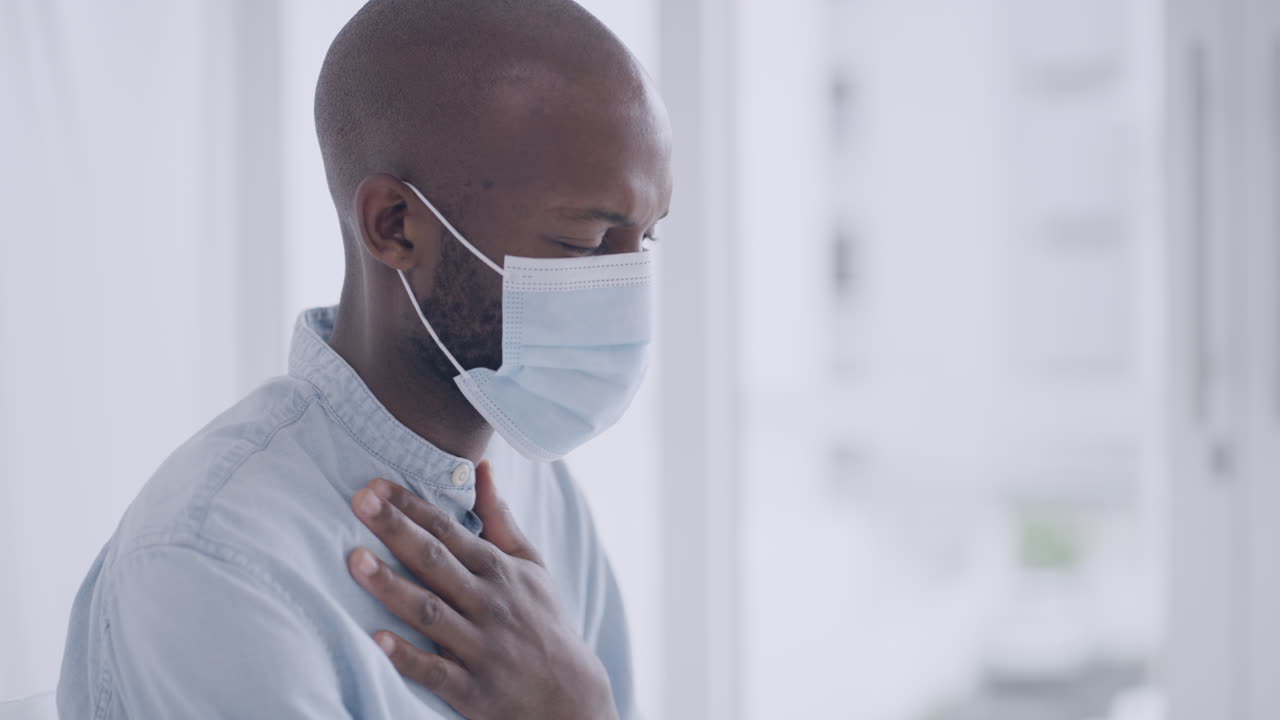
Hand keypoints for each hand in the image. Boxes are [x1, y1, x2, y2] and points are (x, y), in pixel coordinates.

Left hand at [347, 461, 618, 719]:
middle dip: (397, 530)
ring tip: (355, 560)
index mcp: (498, 570)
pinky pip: (436, 671)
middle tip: (359, 501)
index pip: (449, 530)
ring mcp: (480, 647)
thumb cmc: (542, 621)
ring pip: (430, 612)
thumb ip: (500, 518)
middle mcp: (488, 603)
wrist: (571, 695)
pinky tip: (377, 640)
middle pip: (436, 561)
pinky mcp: (473, 689)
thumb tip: (483, 467)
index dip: (413, 507)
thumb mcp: (530, 565)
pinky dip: (408, 657)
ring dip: (393, 586)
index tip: (376, 486)